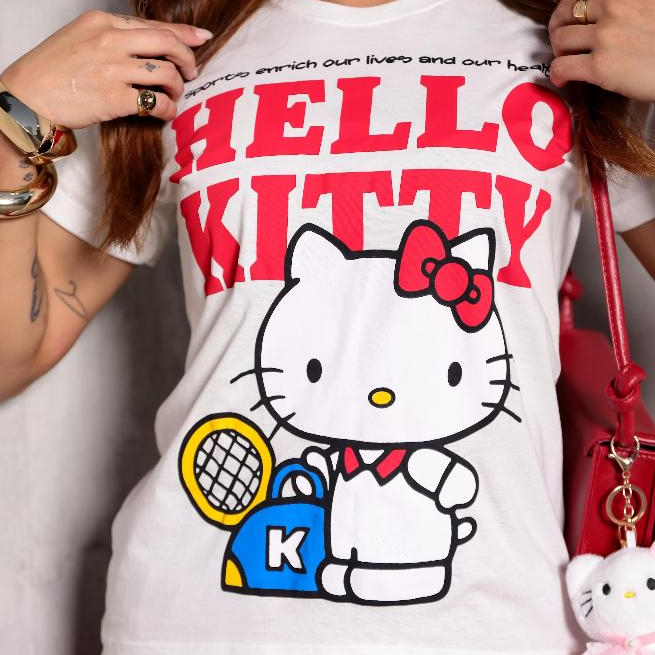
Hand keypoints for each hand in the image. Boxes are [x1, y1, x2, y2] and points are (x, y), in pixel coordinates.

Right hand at [0, 10, 212, 126]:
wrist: (28, 97)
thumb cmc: (54, 71)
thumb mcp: (83, 38)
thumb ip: (116, 38)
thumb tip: (152, 45)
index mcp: (104, 22)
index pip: (154, 25)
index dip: (183, 34)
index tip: (201, 38)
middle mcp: (111, 41)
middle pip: (168, 44)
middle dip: (188, 59)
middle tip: (192, 73)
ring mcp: (114, 69)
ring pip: (167, 73)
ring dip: (178, 87)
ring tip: (174, 95)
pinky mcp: (115, 98)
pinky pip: (157, 102)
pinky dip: (168, 109)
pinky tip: (166, 113)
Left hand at [549, 0, 654, 101]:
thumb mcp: (650, 7)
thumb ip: (628, 6)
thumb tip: (603, 15)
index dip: (570, 8)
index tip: (571, 19)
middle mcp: (614, 7)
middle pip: (565, 13)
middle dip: (559, 27)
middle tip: (563, 41)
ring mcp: (605, 36)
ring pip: (560, 39)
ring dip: (558, 51)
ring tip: (566, 60)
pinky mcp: (599, 65)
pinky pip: (562, 66)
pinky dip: (557, 74)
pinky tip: (564, 80)